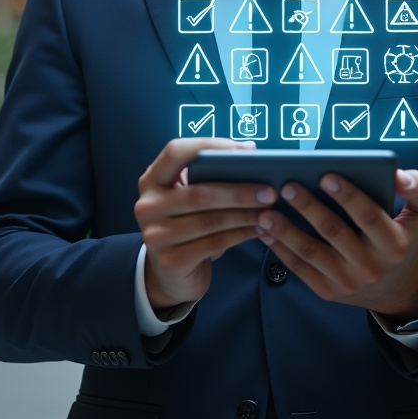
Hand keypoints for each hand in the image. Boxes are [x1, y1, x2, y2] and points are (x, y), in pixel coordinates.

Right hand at [134, 138, 275, 312]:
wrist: (168, 273)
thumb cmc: (186, 223)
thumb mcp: (188, 196)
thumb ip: (207, 176)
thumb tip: (248, 153)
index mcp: (152, 179)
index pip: (176, 152)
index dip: (211, 146)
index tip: (246, 151)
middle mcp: (147, 205)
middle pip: (199, 193)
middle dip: (239, 191)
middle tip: (269, 191)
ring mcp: (156, 235)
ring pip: (209, 220)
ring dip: (244, 215)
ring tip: (268, 211)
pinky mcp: (170, 261)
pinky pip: (214, 244)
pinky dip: (240, 235)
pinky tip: (257, 229)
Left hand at [255, 168, 417, 321]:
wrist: (399, 287)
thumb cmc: (405, 236)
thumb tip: (398, 175)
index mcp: (393, 243)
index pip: (368, 216)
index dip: (348, 195)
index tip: (327, 175)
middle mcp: (370, 266)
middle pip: (334, 232)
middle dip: (308, 207)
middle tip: (287, 185)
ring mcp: (347, 281)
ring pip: (311, 252)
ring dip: (285, 230)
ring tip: (265, 210)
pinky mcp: (328, 291)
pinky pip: (300, 269)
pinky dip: (280, 249)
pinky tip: (265, 230)